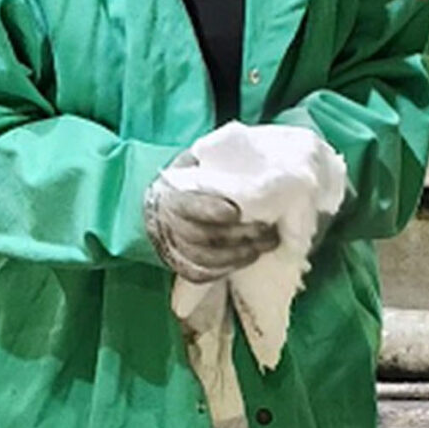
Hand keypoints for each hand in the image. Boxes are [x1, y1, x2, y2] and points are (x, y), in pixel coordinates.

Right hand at [144, 156, 278, 283]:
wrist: (160, 206)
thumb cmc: (186, 181)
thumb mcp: (193, 163)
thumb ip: (212, 161)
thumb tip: (245, 153)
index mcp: (170, 195)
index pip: (188, 206)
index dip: (211, 210)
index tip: (236, 211)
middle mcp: (167, 224)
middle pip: (203, 236)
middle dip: (239, 235)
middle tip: (268, 230)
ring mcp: (172, 248)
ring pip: (205, 259)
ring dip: (238, 255)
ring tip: (265, 245)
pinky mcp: (180, 265)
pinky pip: (202, 274)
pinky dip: (226, 269)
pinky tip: (248, 258)